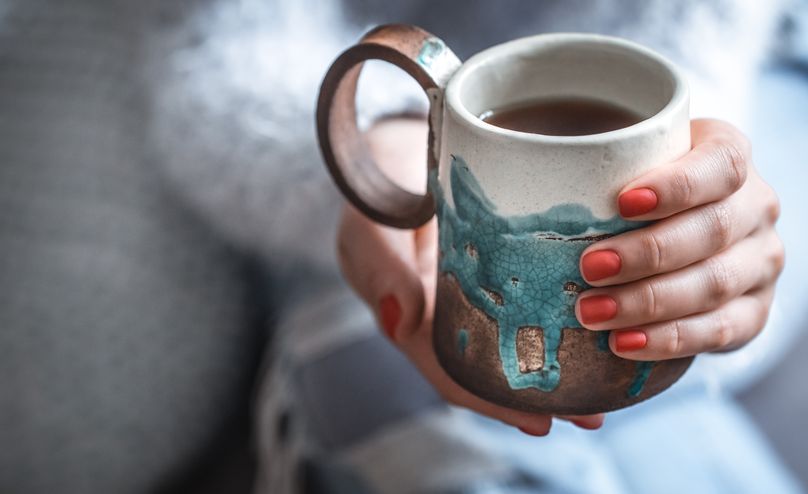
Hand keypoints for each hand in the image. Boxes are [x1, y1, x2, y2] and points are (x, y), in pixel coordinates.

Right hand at [337, 118, 603, 434]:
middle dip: (540, 395)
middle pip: (494, 367)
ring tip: (612, 384)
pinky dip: (565, 312)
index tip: (540, 421)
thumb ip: (381, 267)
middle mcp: (450, 313)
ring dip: (561, 363)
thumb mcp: (370, 225)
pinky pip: (533, 294)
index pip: (451, 372)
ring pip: (519, 337)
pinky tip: (605, 314)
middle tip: (594, 414)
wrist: (400, 151)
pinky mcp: (504, 261)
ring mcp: (478, 290)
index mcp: (415, 318)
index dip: (492, 401)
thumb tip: (399, 324)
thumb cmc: (378, 188)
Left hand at [576, 119, 783, 359]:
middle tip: (589, 267)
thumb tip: (490, 158)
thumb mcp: (622, 160)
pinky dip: (668, 340)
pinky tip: (623, 344)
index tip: (621, 203)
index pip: (721, 164)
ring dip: (648, 302)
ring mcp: (759, 261)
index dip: (677, 185)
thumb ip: (584, 156)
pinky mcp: (754, 310)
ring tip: (590, 313)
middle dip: (647, 253)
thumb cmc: (634, 191)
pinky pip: (720, 331)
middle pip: (712, 230)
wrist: (681, 234)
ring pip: (714, 284)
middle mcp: (755, 207)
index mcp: (727, 155)